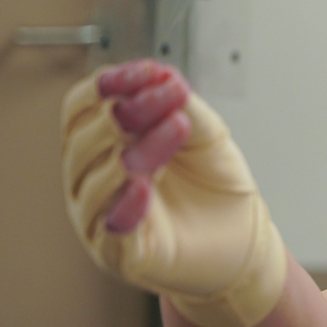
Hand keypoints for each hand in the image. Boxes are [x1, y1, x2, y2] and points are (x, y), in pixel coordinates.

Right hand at [62, 59, 286, 326]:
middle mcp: (92, 179)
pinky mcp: (120, 254)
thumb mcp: (205, 134)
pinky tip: (143, 186)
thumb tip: (162, 74)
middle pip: (84, 140)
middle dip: (128, 115)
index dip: (108, 85)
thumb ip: (182, 106)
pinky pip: (111, 228)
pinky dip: (125, 204)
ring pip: (94, 181)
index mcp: (104, 144)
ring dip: (138, 152)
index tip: (149, 73)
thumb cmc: (214, 184)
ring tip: (176, 131)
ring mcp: (100, 218)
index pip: (82, 108)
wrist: (244, 236)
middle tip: (172, 105)